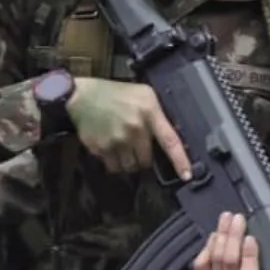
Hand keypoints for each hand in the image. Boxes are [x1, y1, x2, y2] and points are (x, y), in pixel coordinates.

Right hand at [63, 77, 190, 178]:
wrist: (82, 96)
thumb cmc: (118, 94)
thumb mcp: (146, 95)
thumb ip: (159, 114)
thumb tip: (172, 136)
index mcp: (150, 113)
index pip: (170, 141)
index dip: (180, 160)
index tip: (187, 175)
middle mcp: (135, 129)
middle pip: (146, 160)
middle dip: (144, 158)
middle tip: (137, 148)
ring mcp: (116, 140)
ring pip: (129, 166)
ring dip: (129, 162)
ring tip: (124, 148)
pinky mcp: (99, 148)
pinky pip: (112, 166)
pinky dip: (113, 161)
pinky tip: (110, 146)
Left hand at [191, 211, 265, 269]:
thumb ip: (268, 261)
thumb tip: (258, 236)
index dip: (248, 256)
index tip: (251, 238)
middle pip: (229, 263)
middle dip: (233, 237)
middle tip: (237, 219)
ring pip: (215, 260)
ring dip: (221, 236)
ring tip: (226, 220)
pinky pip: (201, 265)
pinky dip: (207, 248)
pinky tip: (215, 236)